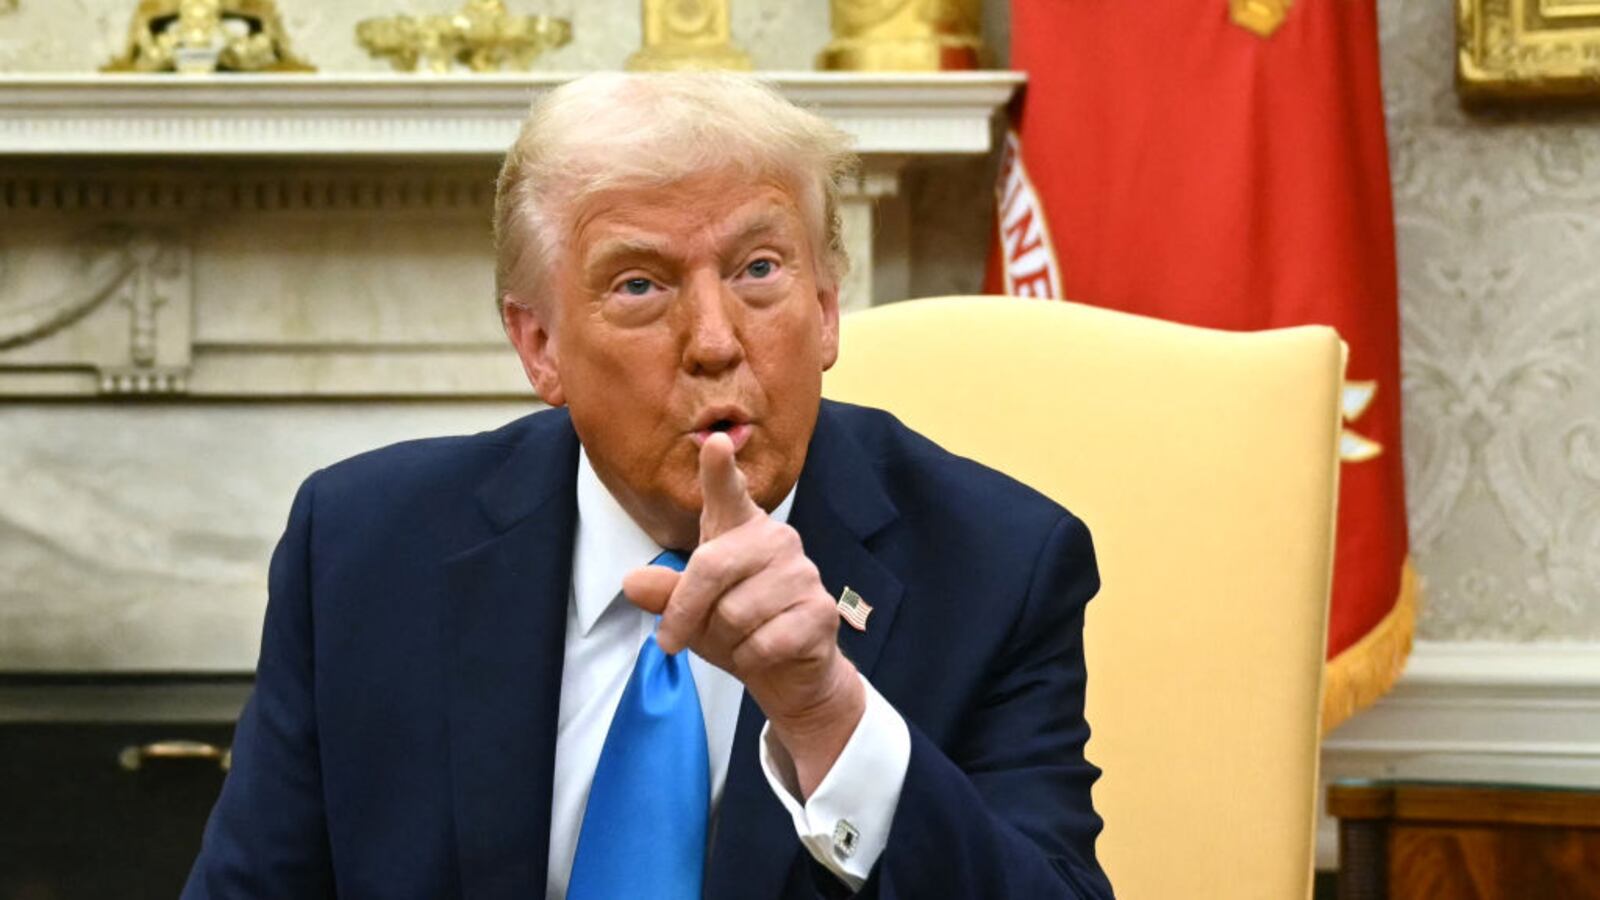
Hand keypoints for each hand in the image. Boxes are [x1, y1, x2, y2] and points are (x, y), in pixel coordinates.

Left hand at [623, 432, 864, 797]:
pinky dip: (750, 659)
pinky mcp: (820, 611)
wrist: (788, 673)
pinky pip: (763, 641)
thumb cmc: (736, 629)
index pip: (727, 492)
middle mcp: (775, 539)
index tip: (715, 442)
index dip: (720, 468)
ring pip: (735, 612)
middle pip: (710, 567)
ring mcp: (803, 573)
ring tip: (740, 639)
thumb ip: (664, 594)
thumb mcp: (690, 611)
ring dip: (725, 641)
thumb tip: (632, 582)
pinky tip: (764, 653)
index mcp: (740, 529)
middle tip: (670, 641)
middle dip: (684, 612)